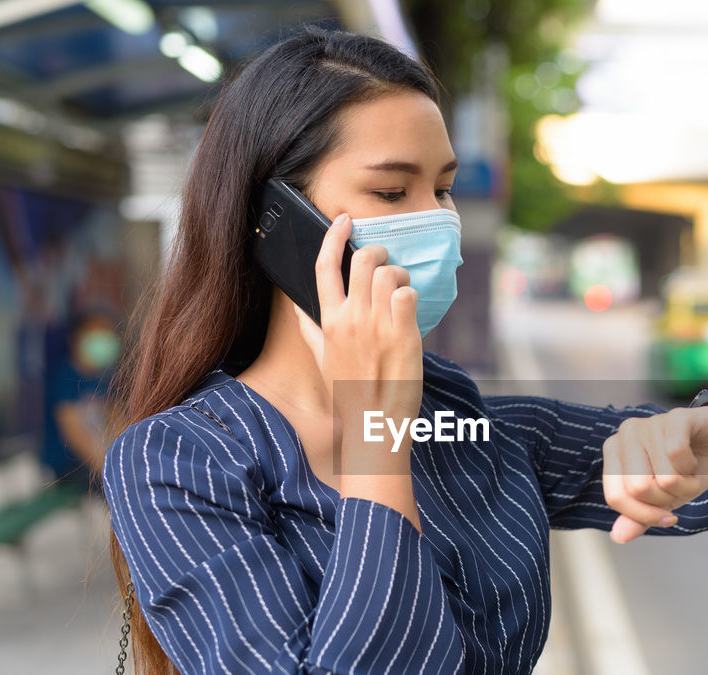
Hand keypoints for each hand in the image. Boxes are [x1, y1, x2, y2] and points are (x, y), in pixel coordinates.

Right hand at [299, 213, 423, 430]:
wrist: (374, 422)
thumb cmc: (350, 393)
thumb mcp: (323, 360)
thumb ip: (309, 330)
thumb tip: (296, 307)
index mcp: (328, 321)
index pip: (324, 267)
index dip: (333, 236)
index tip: (342, 220)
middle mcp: (351, 318)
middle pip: (363, 259)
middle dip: (378, 253)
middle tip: (385, 264)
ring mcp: (377, 325)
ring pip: (389, 272)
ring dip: (399, 275)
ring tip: (400, 293)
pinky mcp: (402, 334)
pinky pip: (408, 294)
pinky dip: (411, 295)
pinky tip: (409, 311)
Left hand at [601, 404, 707, 542]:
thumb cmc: (687, 470)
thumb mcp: (663, 500)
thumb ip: (639, 517)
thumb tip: (619, 536)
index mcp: (614, 452)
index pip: (616, 496)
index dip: (643, 515)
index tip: (667, 518)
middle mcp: (626, 433)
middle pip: (638, 489)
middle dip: (667, 499)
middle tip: (681, 486)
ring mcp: (649, 422)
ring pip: (663, 477)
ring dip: (685, 486)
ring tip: (690, 472)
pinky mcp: (675, 417)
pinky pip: (677, 455)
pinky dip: (692, 468)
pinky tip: (694, 459)